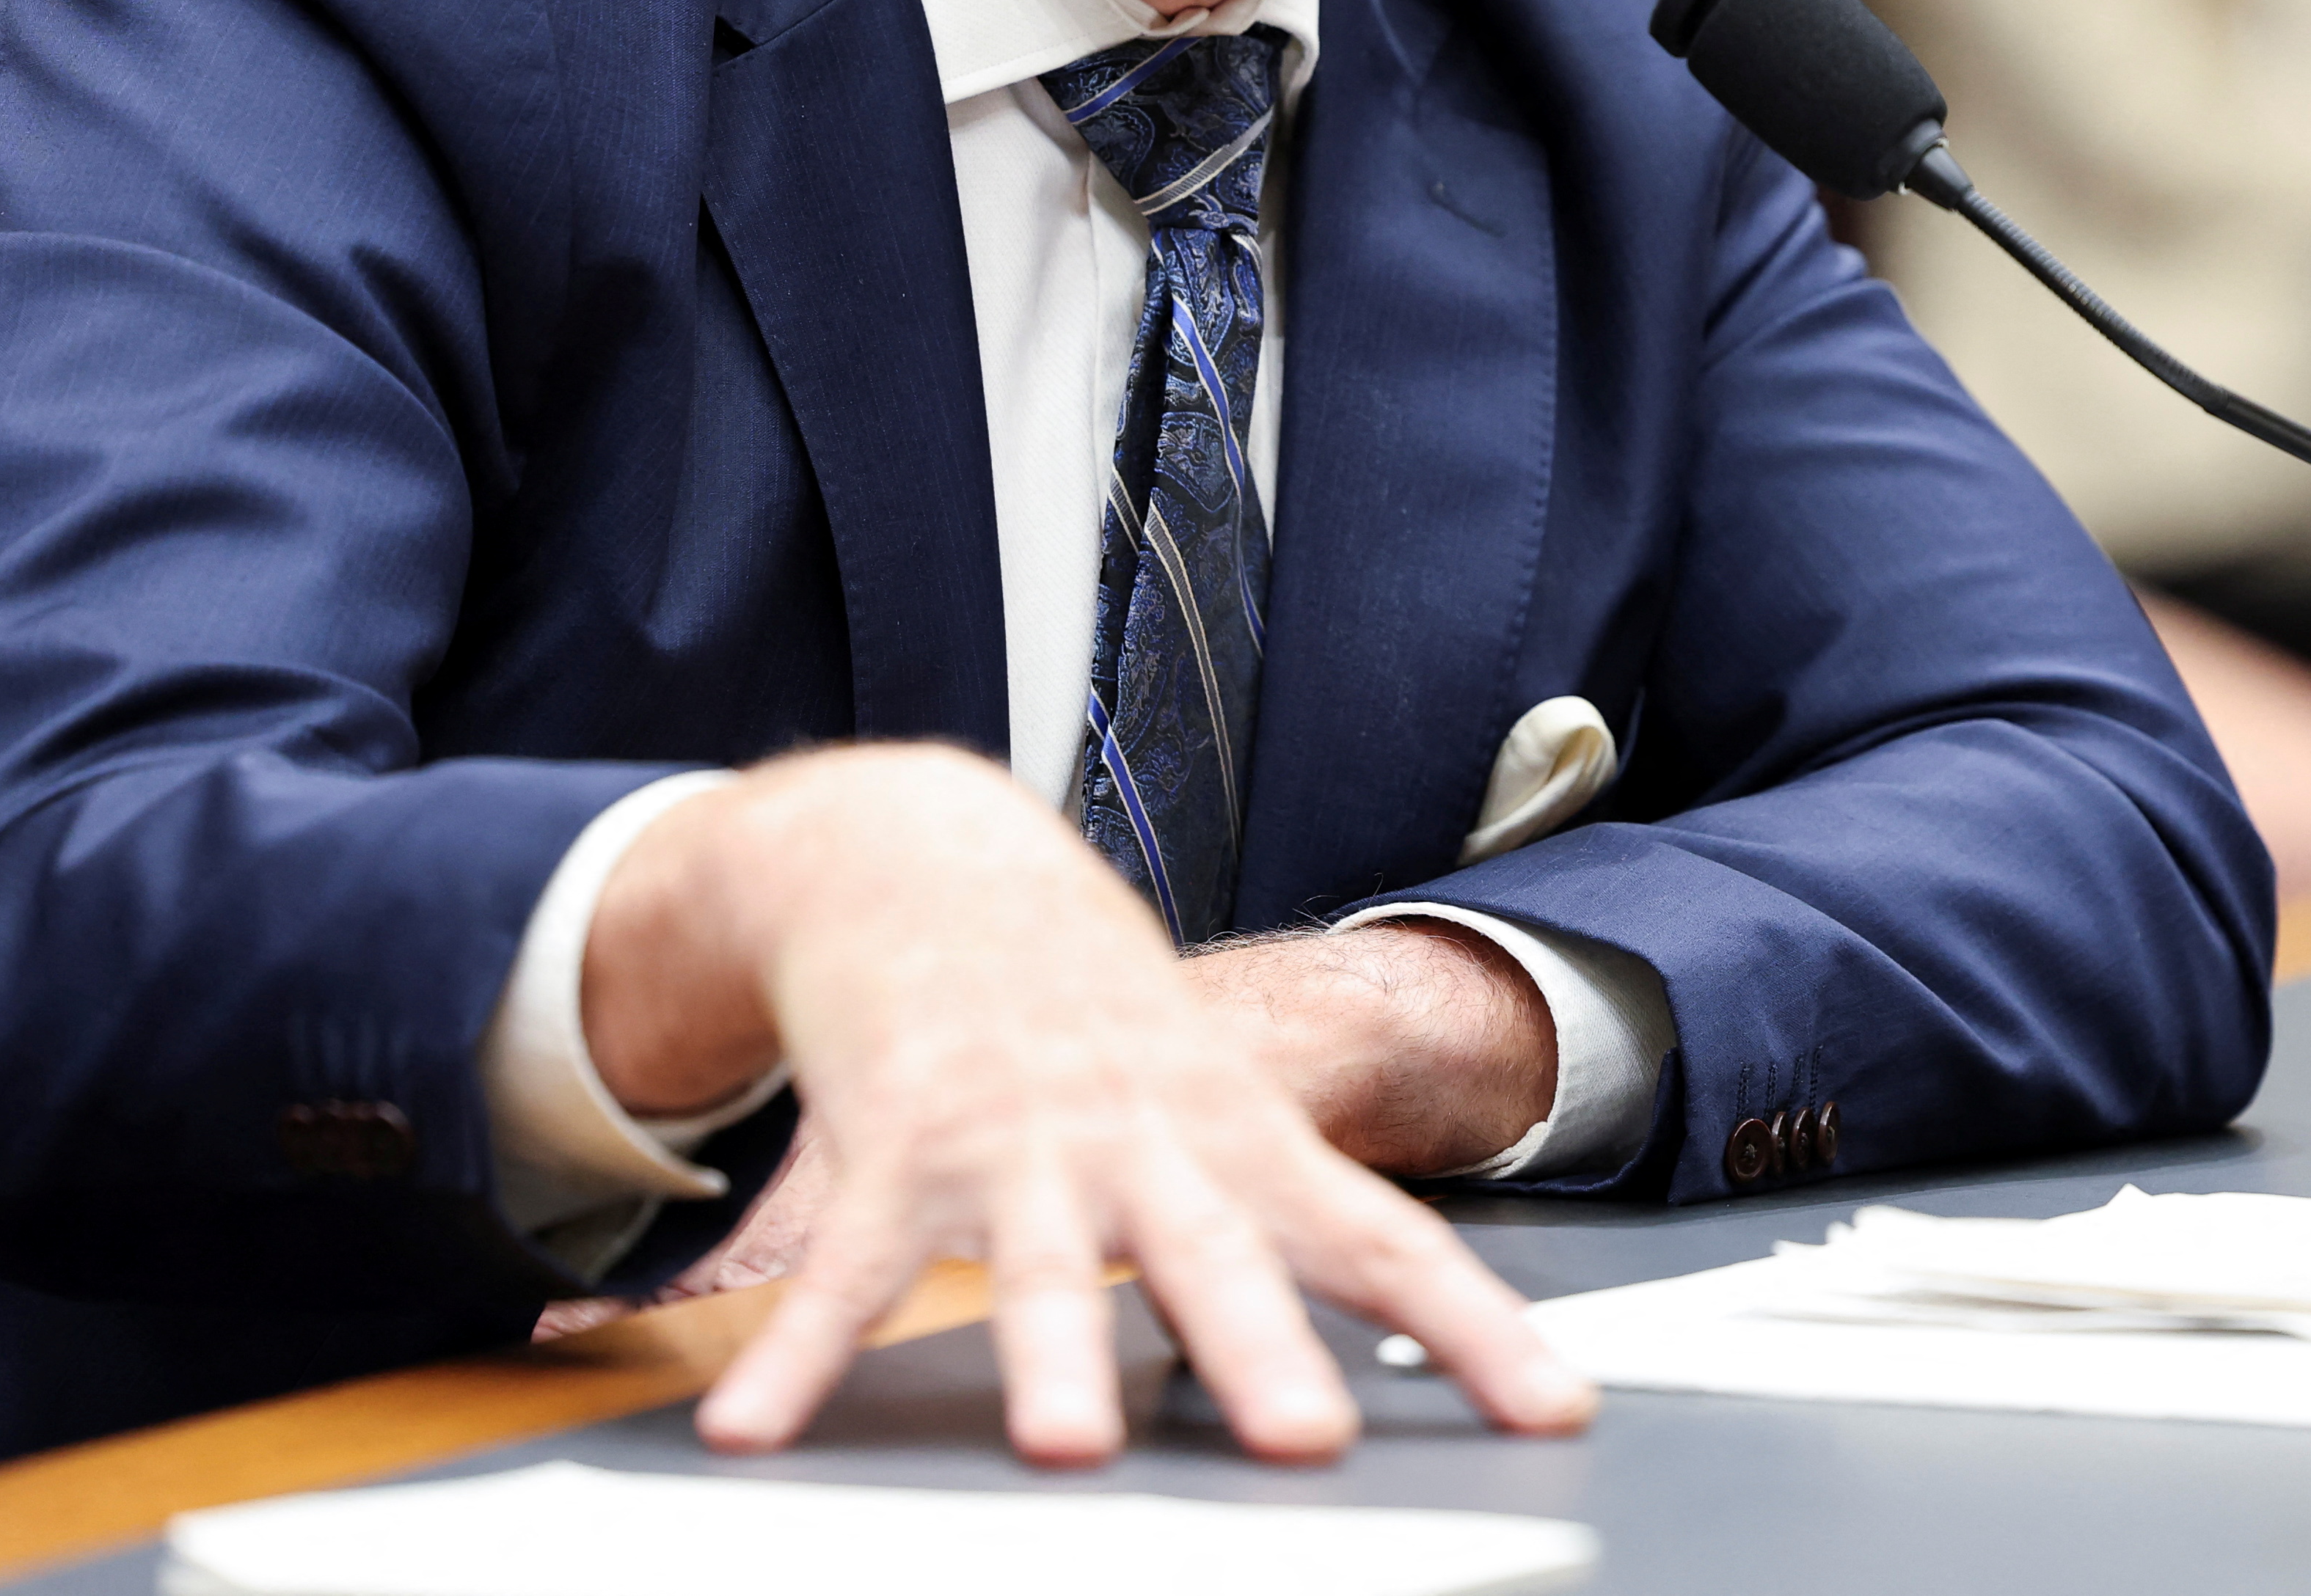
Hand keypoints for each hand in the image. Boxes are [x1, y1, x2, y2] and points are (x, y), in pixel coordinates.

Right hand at [538, 922, 1560, 1340]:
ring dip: (1052, 1354)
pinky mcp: (898, 1142)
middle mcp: (1142, 1143)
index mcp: (1235, 1140)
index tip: (1553, 1412)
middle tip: (1306, 1442)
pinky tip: (757, 1431)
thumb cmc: (1089, 1012)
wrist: (935, 862)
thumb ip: (1276, 1228)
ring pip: (1043, 1264)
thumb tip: (1377, 1355)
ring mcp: (1019, 1143)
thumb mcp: (1206, 1100)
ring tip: (1060, 1448)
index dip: (1474, 1328)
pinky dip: (801, 1356)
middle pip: (1219, 1257)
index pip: (1383, 1241)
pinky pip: (851, 1269)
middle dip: (1264, 1351)